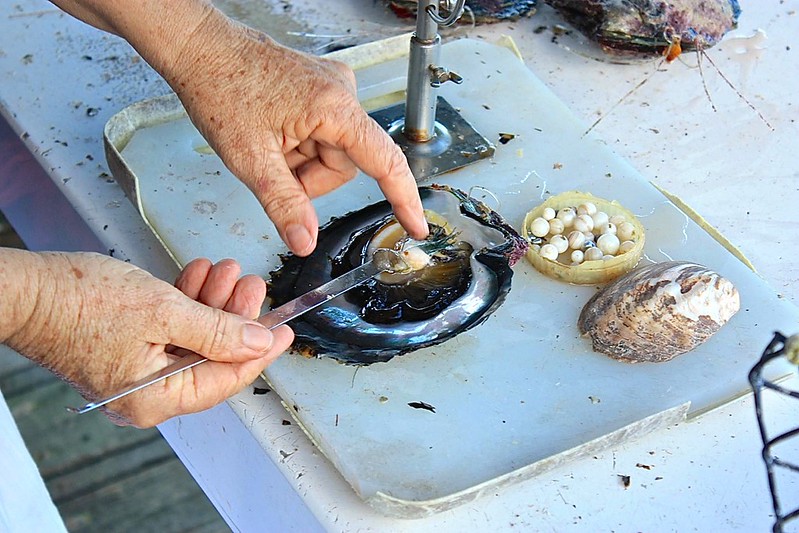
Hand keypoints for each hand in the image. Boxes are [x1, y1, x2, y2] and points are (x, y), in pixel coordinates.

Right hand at [3, 251, 291, 426]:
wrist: (24, 287)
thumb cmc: (77, 301)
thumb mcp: (163, 311)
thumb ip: (217, 331)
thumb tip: (258, 343)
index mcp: (154, 400)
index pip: (226, 380)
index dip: (260, 351)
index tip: (285, 328)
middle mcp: (146, 394)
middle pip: (212, 357)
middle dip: (235, 316)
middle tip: (252, 285)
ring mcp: (137, 371)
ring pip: (195, 338)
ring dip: (213, 302)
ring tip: (226, 270)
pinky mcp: (129, 347)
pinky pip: (172, 328)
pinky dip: (188, 302)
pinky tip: (200, 276)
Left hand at [163, 10, 427, 254]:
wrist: (201, 50)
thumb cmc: (221, 88)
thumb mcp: (251, 159)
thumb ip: (284, 204)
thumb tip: (306, 242)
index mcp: (333, 107)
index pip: (384, 162)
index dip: (403, 198)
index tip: (416, 226)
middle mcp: (342, 93)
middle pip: (346, 165)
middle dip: (311, 179)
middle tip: (275, 169)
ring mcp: (332, 90)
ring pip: (332, 154)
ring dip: (302, 164)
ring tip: (269, 147)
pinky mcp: (321, 91)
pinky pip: (323, 136)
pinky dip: (300, 147)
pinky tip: (275, 134)